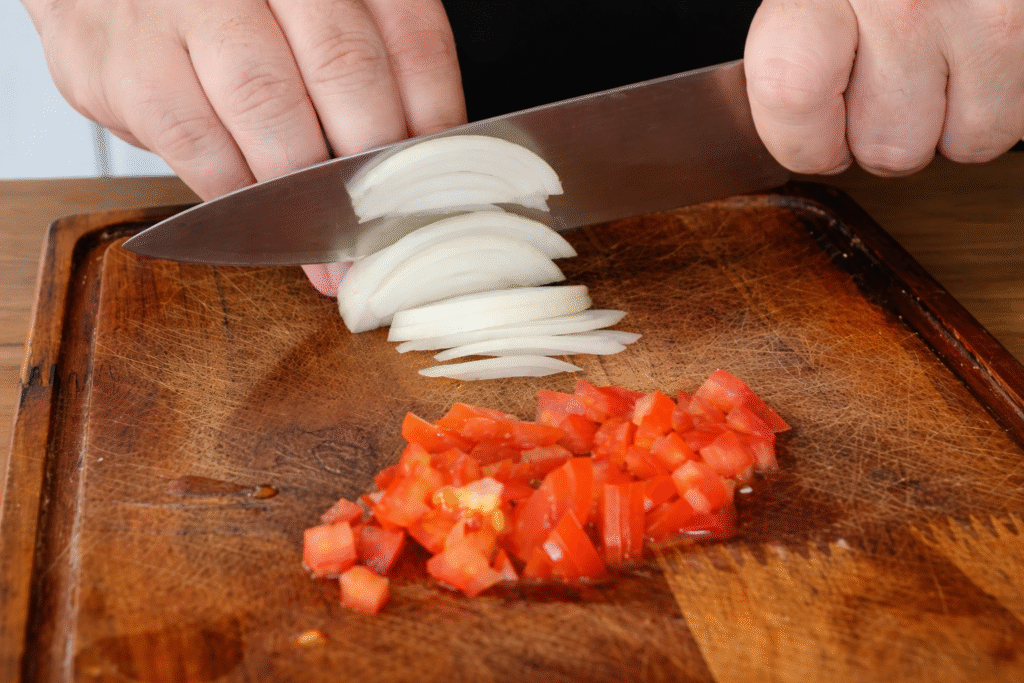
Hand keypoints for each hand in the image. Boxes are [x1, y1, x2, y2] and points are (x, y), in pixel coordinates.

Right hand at [22, 0, 465, 294]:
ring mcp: (185, 6)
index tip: (441, 190)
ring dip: (308, 195)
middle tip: (388, 235)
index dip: (434, 122)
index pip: (410, 35)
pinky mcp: (123, 61)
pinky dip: (237, 196)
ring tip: (330, 256)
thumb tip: (423, 175)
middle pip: (346, 66)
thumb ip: (367, 75)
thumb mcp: (309, 23)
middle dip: (374, 167)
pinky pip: (196, 143)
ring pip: (269, 106)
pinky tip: (259, 223)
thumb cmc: (233, 18)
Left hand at [744, 0, 1023, 176]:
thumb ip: (794, 42)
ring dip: (948, 122)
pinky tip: (977, 56)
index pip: (792, 95)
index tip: (814, 141)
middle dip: (883, 136)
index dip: (802, 142)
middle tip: (884, 88)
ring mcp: (987, 12)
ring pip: (962, 142)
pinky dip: (996, 101)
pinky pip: (1014, 116)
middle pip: (888, 146)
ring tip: (938, 64)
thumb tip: (794, 120)